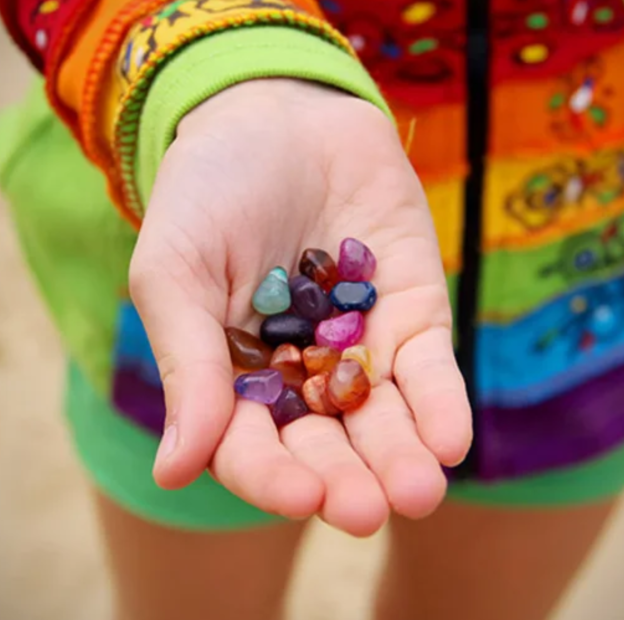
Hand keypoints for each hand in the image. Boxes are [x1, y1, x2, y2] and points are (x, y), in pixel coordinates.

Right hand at [130, 79, 471, 535]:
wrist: (277, 112)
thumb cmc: (207, 192)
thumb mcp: (176, 270)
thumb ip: (186, 365)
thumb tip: (173, 473)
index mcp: (235, 380)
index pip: (252, 447)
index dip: (273, 476)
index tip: (299, 494)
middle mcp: (301, 378)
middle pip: (326, 446)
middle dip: (347, 480)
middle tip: (367, 510)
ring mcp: (361, 348)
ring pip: (383, 419)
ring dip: (401, 458)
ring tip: (418, 492)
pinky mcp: (413, 312)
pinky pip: (429, 367)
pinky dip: (440, 403)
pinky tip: (450, 441)